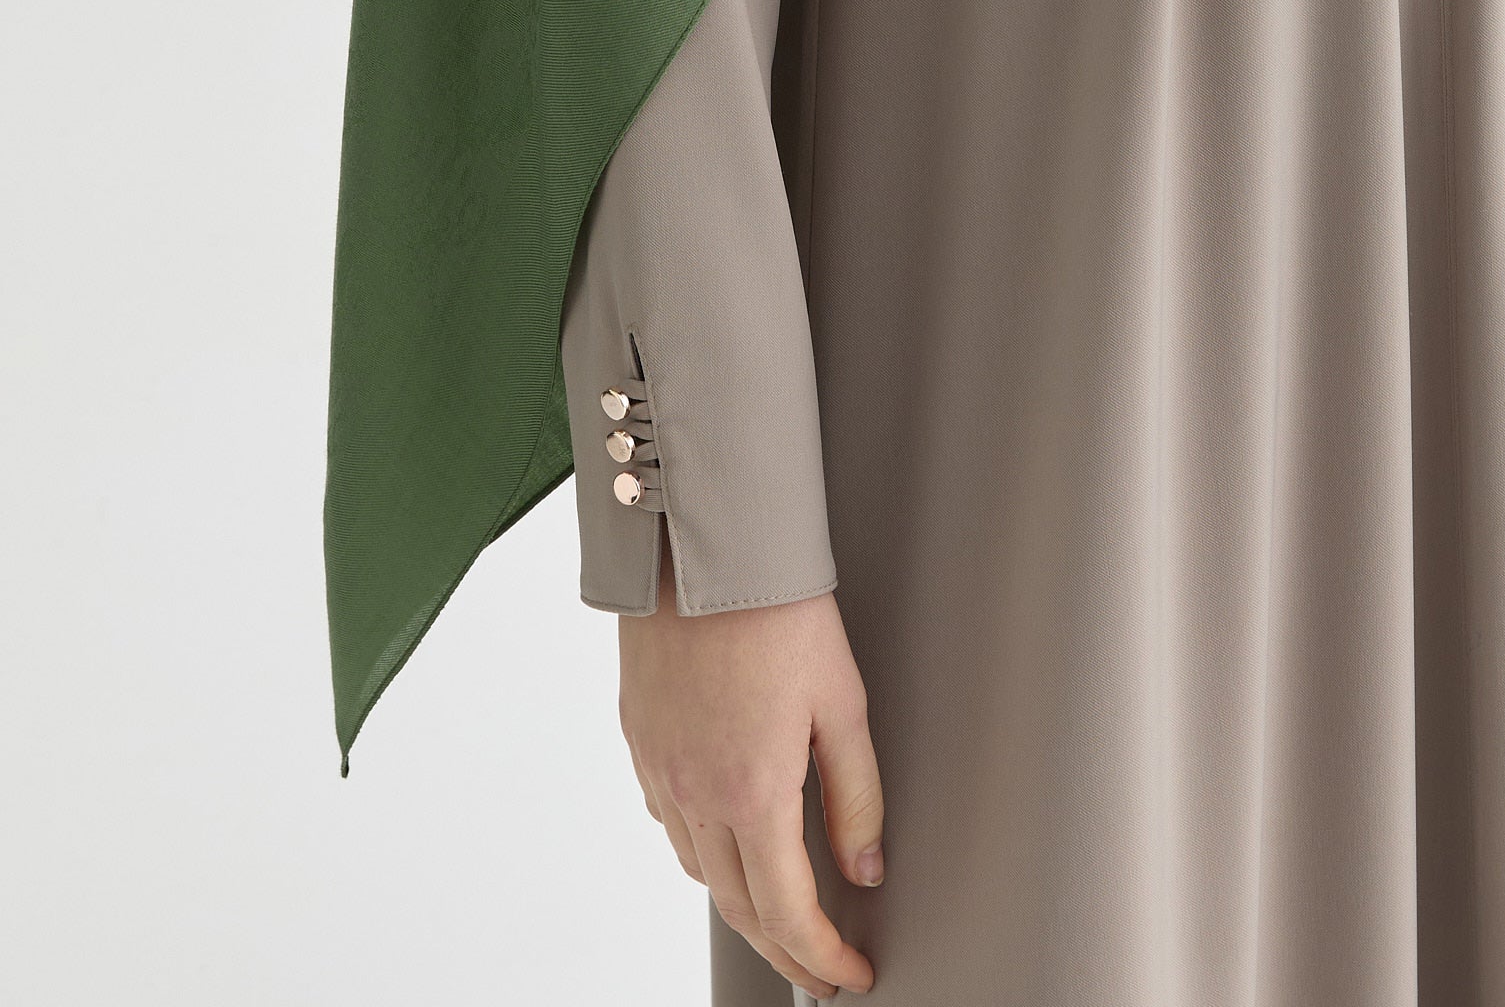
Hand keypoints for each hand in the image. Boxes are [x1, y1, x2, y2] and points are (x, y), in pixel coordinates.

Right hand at [617, 526, 885, 995]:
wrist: (700, 541)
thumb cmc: (776, 606)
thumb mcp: (843, 701)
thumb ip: (856, 795)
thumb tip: (865, 867)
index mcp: (752, 792)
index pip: (788, 912)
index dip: (822, 958)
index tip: (848, 975)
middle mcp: (696, 793)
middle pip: (741, 908)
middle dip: (785, 950)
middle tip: (821, 967)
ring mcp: (660, 770)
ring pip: (700, 871)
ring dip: (743, 904)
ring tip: (783, 911)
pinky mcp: (639, 741)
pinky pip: (669, 824)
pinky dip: (703, 852)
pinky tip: (729, 840)